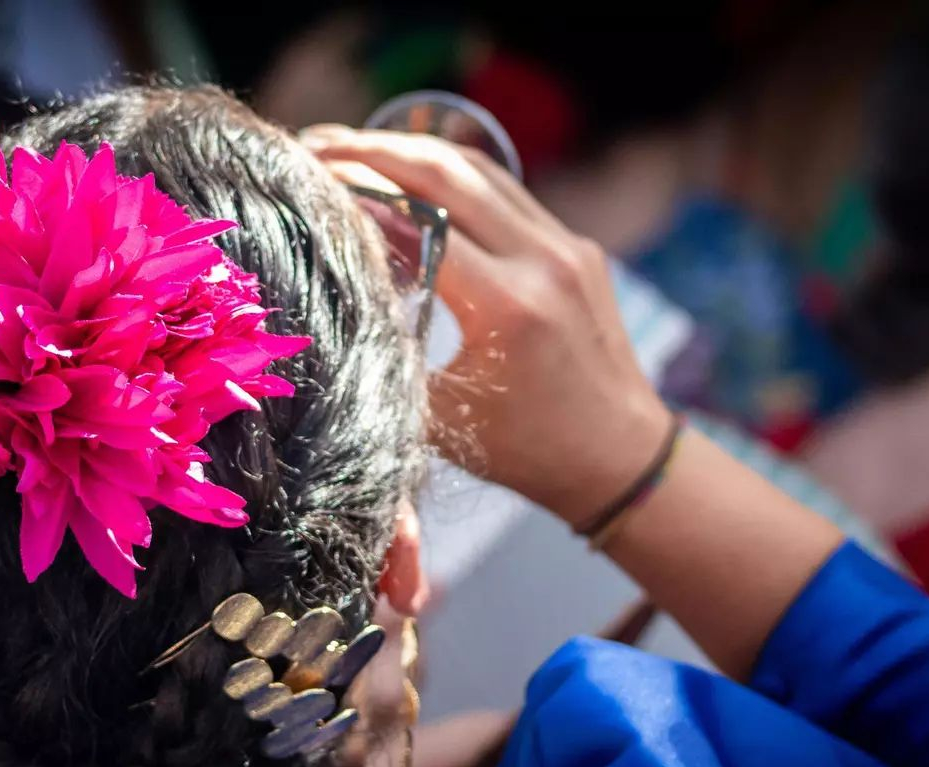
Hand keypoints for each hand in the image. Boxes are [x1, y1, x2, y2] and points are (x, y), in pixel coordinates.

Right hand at [304, 126, 842, 679]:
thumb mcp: (440, 411)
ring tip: (356, 149)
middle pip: (447, 172)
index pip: (420, 220)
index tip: (307, 179)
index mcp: (508, 306)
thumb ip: (392, 341)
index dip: (358, 192)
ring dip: (414, 151)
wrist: (621, 459)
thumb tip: (342, 271)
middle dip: (375, 151)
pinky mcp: (578, 247)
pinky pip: (507, 194)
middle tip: (317, 145)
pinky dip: (454, 179)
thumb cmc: (525, 452)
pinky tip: (414, 180)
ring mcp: (568, 247)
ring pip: (481, 170)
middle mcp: (544, 261)